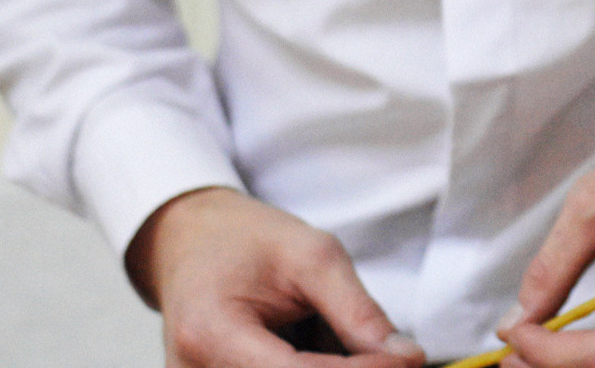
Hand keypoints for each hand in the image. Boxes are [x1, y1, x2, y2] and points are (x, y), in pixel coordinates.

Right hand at [129, 186, 424, 367]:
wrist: (188, 241)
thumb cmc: (244, 240)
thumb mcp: (313, 255)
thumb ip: (357, 312)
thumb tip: (405, 359)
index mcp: (211, 334)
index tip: (406, 359)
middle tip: (386, 349)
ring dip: (328, 365)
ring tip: (323, 326)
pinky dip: (309, 365)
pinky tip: (309, 340)